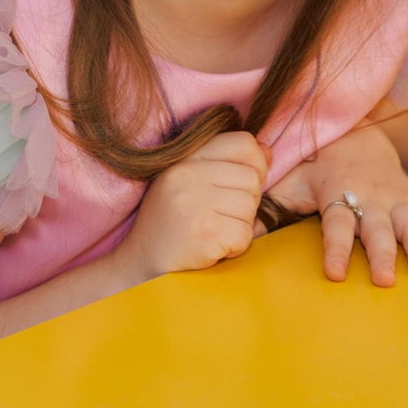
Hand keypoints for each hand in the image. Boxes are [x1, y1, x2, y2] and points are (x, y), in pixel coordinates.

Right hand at [119, 131, 266, 280]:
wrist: (140, 264)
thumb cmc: (171, 223)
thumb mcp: (189, 182)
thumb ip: (226, 164)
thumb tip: (267, 150)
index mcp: (185, 159)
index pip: (243, 143)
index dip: (256, 162)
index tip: (247, 182)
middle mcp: (187, 175)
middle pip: (252, 178)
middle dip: (247, 201)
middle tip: (222, 217)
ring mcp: (195, 203)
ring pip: (251, 207)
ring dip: (240, 226)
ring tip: (214, 232)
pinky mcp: (205, 233)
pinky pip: (245, 235)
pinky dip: (236, 247)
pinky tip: (214, 248)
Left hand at [266, 120, 407, 286]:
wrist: (354, 131)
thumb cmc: (316, 165)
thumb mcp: (289, 181)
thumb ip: (267, 207)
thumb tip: (237, 234)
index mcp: (336, 194)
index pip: (335, 225)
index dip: (335, 249)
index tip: (335, 273)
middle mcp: (368, 197)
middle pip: (376, 228)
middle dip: (380, 254)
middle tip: (384, 280)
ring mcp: (394, 197)